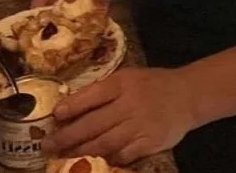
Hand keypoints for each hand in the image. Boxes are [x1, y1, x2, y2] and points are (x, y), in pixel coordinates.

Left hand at [43, 67, 197, 163]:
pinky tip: (98, 157)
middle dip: (67, 136)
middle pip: (93, 123)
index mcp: (124, 83)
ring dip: (81, 150)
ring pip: (104, 143)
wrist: (188, 95)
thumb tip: (69, 107)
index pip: (93, 94)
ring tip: (65, 154)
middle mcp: (131, 103)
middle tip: (48, 145)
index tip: (55, 115)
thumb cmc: (152, 85)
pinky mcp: (150, 143)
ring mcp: (141, 125)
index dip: (72, 106)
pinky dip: (108, 157)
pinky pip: (122, 155)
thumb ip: (102, 91)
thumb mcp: (128, 78)